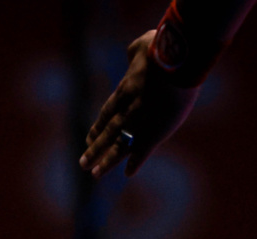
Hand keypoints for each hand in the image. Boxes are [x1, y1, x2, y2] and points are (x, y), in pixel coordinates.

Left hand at [80, 31, 201, 177]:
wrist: (173, 61)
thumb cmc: (164, 48)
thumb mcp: (144, 45)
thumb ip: (136, 50)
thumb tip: (133, 50)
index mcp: (126, 90)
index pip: (108, 112)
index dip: (99, 126)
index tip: (90, 138)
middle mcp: (127, 109)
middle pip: (108, 132)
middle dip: (96, 148)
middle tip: (83, 164)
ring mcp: (139, 122)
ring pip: (119, 145)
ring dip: (107, 161)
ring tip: (95, 174)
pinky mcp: (154, 131)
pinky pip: (142, 151)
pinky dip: (136, 162)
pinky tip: (128, 174)